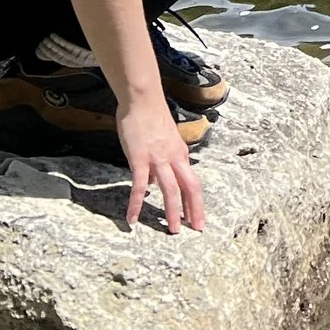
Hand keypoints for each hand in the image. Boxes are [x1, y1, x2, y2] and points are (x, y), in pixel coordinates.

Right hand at [119, 91, 205, 235]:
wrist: (142, 100)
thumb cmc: (150, 117)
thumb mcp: (163, 141)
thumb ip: (161, 162)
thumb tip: (151, 183)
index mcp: (181, 154)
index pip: (192, 182)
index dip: (196, 202)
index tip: (197, 218)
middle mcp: (174, 158)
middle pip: (190, 187)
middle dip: (194, 210)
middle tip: (196, 229)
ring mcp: (158, 159)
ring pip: (171, 190)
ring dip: (172, 212)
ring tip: (172, 230)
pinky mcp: (140, 159)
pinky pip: (139, 186)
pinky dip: (136, 204)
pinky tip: (132, 219)